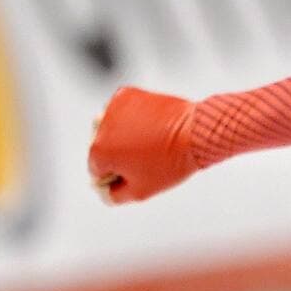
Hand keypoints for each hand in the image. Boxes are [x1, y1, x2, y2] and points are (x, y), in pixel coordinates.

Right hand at [87, 86, 198, 203]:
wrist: (194, 133)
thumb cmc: (168, 163)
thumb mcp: (140, 192)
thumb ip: (114, 196)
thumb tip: (105, 191)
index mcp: (99, 152)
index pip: (96, 170)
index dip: (115, 177)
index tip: (136, 174)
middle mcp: (99, 127)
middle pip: (102, 148)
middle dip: (118, 155)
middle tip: (144, 159)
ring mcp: (112, 107)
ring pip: (110, 128)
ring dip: (121, 136)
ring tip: (147, 143)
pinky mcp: (126, 94)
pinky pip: (121, 111)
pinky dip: (130, 119)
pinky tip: (148, 127)